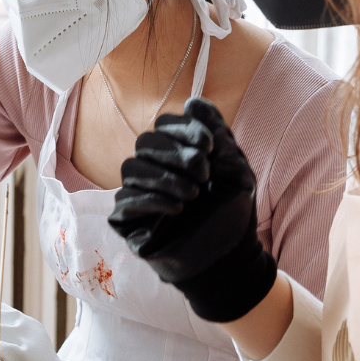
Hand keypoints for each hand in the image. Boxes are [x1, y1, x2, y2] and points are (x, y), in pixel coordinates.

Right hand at [107, 97, 277, 322]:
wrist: (229, 259)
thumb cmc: (232, 214)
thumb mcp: (234, 168)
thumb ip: (217, 133)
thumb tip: (194, 101)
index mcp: (176, 154)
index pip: (163, 126)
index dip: (183, 130)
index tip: (209, 146)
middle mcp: (153, 171)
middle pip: (145, 143)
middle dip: (175, 153)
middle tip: (203, 173)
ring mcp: (139, 195)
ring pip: (131, 168)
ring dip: (164, 177)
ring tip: (193, 194)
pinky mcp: (128, 222)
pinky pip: (125, 200)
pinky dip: (151, 199)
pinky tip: (177, 208)